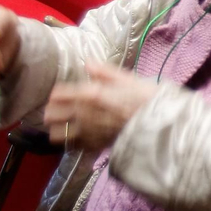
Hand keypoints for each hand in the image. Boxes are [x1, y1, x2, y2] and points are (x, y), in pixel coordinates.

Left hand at [42, 61, 158, 153]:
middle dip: (52, 110)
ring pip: (56, 134)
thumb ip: (104, 72)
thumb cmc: (146, 98)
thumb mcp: (128, 79)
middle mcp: (83, 114)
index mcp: (90, 94)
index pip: (58, 94)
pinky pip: (71, 146)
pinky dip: (70, 140)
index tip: (62, 92)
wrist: (159, 125)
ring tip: (64, 124)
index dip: (57, 93)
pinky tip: (78, 136)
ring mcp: (86, 133)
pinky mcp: (92, 147)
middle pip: (51, 115)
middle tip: (59, 108)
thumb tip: (87, 63)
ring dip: (57, 128)